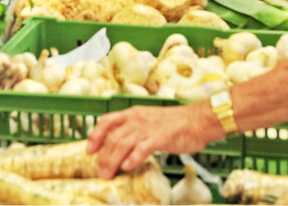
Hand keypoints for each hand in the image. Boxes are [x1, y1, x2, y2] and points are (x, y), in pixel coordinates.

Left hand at [86, 104, 213, 177]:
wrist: (198, 120)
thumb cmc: (176, 123)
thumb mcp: (150, 122)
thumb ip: (135, 132)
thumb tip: (121, 148)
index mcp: (134, 113)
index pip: (107, 121)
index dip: (96, 135)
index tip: (89, 150)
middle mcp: (138, 118)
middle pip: (113, 137)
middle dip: (104, 157)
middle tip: (101, 173)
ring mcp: (148, 127)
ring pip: (123, 143)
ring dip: (113, 161)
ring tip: (109, 174)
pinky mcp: (160, 137)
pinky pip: (142, 148)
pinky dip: (133, 158)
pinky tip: (128, 167)